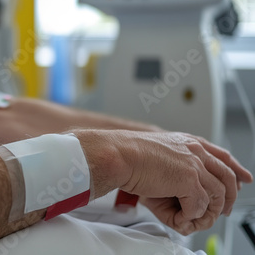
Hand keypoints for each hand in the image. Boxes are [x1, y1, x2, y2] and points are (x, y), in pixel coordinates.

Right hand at [116, 131, 252, 234]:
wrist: (118, 155)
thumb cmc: (128, 155)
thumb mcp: (158, 154)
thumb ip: (175, 166)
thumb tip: (180, 187)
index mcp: (188, 142)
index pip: (222, 155)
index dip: (236, 168)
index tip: (244, 178)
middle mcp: (195, 151)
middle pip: (227, 177)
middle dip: (229, 198)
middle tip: (223, 211)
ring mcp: (194, 165)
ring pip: (217, 196)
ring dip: (206, 211)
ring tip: (190, 217)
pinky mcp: (189, 180)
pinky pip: (199, 206)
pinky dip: (190, 215)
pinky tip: (178, 215)